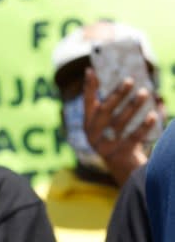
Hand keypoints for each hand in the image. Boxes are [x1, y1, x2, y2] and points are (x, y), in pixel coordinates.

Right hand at [83, 67, 156, 185]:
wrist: (125, 171)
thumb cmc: (121, 140)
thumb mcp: (114, 125)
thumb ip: (117, 109)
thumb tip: (135, 86)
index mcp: (89, 124)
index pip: (87, 102)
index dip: (89, 87)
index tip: (91, 70)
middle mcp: (93, 135)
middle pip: (105, 112)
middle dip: (117, 95)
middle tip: (130, 80)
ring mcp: (105, 146)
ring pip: (119, 123)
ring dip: (133, 106)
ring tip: (145, 92)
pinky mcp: (119, 156)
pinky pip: (133, 137)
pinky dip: (144, 125)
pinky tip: (153, 114)